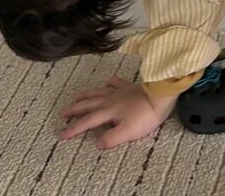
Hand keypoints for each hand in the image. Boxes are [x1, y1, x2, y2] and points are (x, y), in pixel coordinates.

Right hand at [59, 76, 178, 149]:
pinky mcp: (131, 87)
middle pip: (89, 104)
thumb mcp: (127, 132)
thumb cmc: (145, 115)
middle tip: (63, 112)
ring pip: (99, 92)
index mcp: (108, 111)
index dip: (75, 128)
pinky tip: (107, 82)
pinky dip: (109, 83)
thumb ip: (110, 138)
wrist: (161, 95)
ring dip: (86, 95)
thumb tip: (97, 142)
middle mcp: (111, 100)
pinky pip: (116, 83)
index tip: (63, 133)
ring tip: (77, 97)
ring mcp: (121, 91)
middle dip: (75, 109)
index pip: (88, 122)